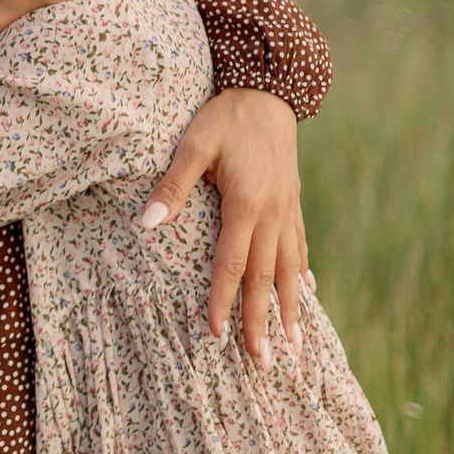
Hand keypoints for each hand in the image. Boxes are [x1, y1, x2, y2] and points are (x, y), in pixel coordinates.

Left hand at [139, 87, 306, 367]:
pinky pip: (299, 247)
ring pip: (291, 269)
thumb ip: (173, 186)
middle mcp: (273, 213)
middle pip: (266, 278)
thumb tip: (148, 224)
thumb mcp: (192, 143)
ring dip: (292, 310)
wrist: (269, 88)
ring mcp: (287, 209)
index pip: (231, 264)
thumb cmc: (224, 116)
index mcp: (246, 203)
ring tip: (296, 349)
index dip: (222, 301)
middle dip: (263, 323)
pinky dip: (301, 275)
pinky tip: (306, 295)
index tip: (215, 335)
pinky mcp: (293, 201)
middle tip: (263, 365)